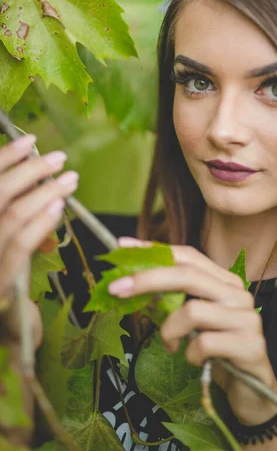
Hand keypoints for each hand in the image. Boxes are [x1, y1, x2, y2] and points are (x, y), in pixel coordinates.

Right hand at [0, 135, 78, 347]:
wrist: (10, 335)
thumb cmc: (12, 283)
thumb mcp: (13, 244)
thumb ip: (20, 216)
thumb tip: (42, 181)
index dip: (5, 158)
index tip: (30, 140)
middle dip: (27, 169)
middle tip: (59, 158)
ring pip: (10, 214)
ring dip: (43, 191)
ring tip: (70, 178)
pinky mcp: (1, 282)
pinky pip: (21, 245)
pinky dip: (41, 220)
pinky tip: (60, 206)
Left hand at [108, 236, 276, 425]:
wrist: (252, 390)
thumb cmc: (218, 352)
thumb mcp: (192, 323)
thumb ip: (172, 301)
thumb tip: (131, 284)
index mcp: (224, 282)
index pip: (189, 255)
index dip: (156, 250)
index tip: (123, 247)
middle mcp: (238, 293)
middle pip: (188, 275)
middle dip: (147, 279)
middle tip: (116, 289)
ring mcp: (247, 318)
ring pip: (192, 311)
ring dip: (169, 331)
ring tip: (170, 346)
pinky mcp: (249, 345)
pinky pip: (204, 343)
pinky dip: (190, 355)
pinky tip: (195, 361)